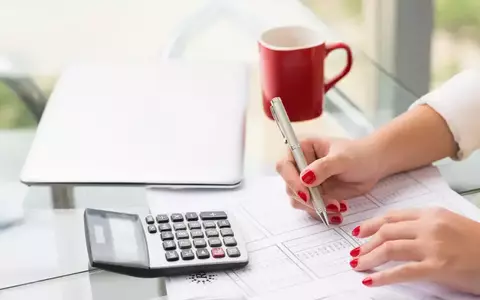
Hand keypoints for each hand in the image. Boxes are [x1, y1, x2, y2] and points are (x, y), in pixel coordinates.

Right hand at [276, 137, 382, 223]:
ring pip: (298, 200)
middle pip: (289, 186)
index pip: (285, 165)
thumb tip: (305, 178)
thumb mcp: (343, 158)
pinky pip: (311, 208)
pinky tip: (340, 209)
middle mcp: (300, 165)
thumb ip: (324, 167)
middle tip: (327, 204)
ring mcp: (306, 182)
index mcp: (302, 148)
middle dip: (307, 199)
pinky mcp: (315, 195)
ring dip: (316, 207)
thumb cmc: (359, 154)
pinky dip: (323, 213)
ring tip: (338, 206)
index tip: (306, 193)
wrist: (373, 165)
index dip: (291, 180)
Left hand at [350, 207, 479, 294]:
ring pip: (390, 248)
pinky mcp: (437, 266)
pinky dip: (383, 276)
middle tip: (354, 252)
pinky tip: (370, 280)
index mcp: (431, 213)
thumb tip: (397, 235)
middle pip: (387, 231)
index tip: (359, 232)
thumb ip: (424, 225)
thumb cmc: (477, 242)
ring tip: (357, 264)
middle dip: (366, 243)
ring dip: (369, 257)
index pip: (392, 217)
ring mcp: (433, 246)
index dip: (371, 224)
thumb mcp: (449, 224)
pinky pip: (403, 271)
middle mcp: (429, 226)